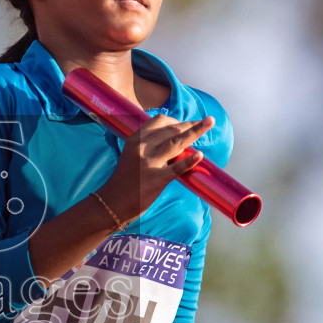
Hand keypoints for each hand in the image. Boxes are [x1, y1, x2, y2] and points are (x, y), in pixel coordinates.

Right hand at [96, 114, 213, 224]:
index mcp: (135, 140)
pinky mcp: (156, 179)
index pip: (158, 121)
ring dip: (196, 131)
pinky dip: (189, 162)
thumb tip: (169, 140)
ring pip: (177, 142)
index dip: (175, 120)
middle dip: (190, 124)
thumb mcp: (130, 155)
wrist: (112, 202)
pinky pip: (176, 169)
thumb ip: (147, 145)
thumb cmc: (123, 180)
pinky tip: (200, 155)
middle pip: (171, 129)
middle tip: (206, 122)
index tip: (184, 123)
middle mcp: (142, 148)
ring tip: (209, 123)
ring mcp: (149, 163)